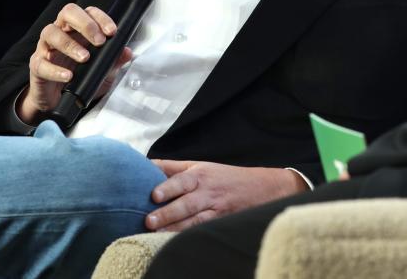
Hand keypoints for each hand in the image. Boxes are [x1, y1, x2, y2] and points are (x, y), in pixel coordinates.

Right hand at [18, 3, 131, 123]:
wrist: (61, 101)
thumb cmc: (81, 77)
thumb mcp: (104, 71)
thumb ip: (114, 61)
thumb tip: (127, 52)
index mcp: (78, 29)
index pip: (88, 12)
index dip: (101, 18)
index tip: (112, 32)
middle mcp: (61, 32)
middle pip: (68, 13)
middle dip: (85, 24)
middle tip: (99, 42)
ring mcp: (46, 48)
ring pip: (50, 33)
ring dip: (70, 44)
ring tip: (85, 58)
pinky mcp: (36, 66)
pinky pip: (41, 63)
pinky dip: (55, 69)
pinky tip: (68, 76)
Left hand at [145, 160, 309, 231]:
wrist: (262, 188)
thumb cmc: (224, 177)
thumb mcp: (200, 166)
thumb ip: (172, 168)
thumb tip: (144, 164)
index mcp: (200, 175)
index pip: (182, 180)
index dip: (169, 187)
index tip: (154, 195)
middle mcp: (207, 192)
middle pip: (186, 203)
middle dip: (168, 212)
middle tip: (149, 220)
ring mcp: (215, 210)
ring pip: (194, 220)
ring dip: (175, 227)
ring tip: (156, 233)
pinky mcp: (221, 223)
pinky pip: (204, 230)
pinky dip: (190, 235)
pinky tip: (175, 240)